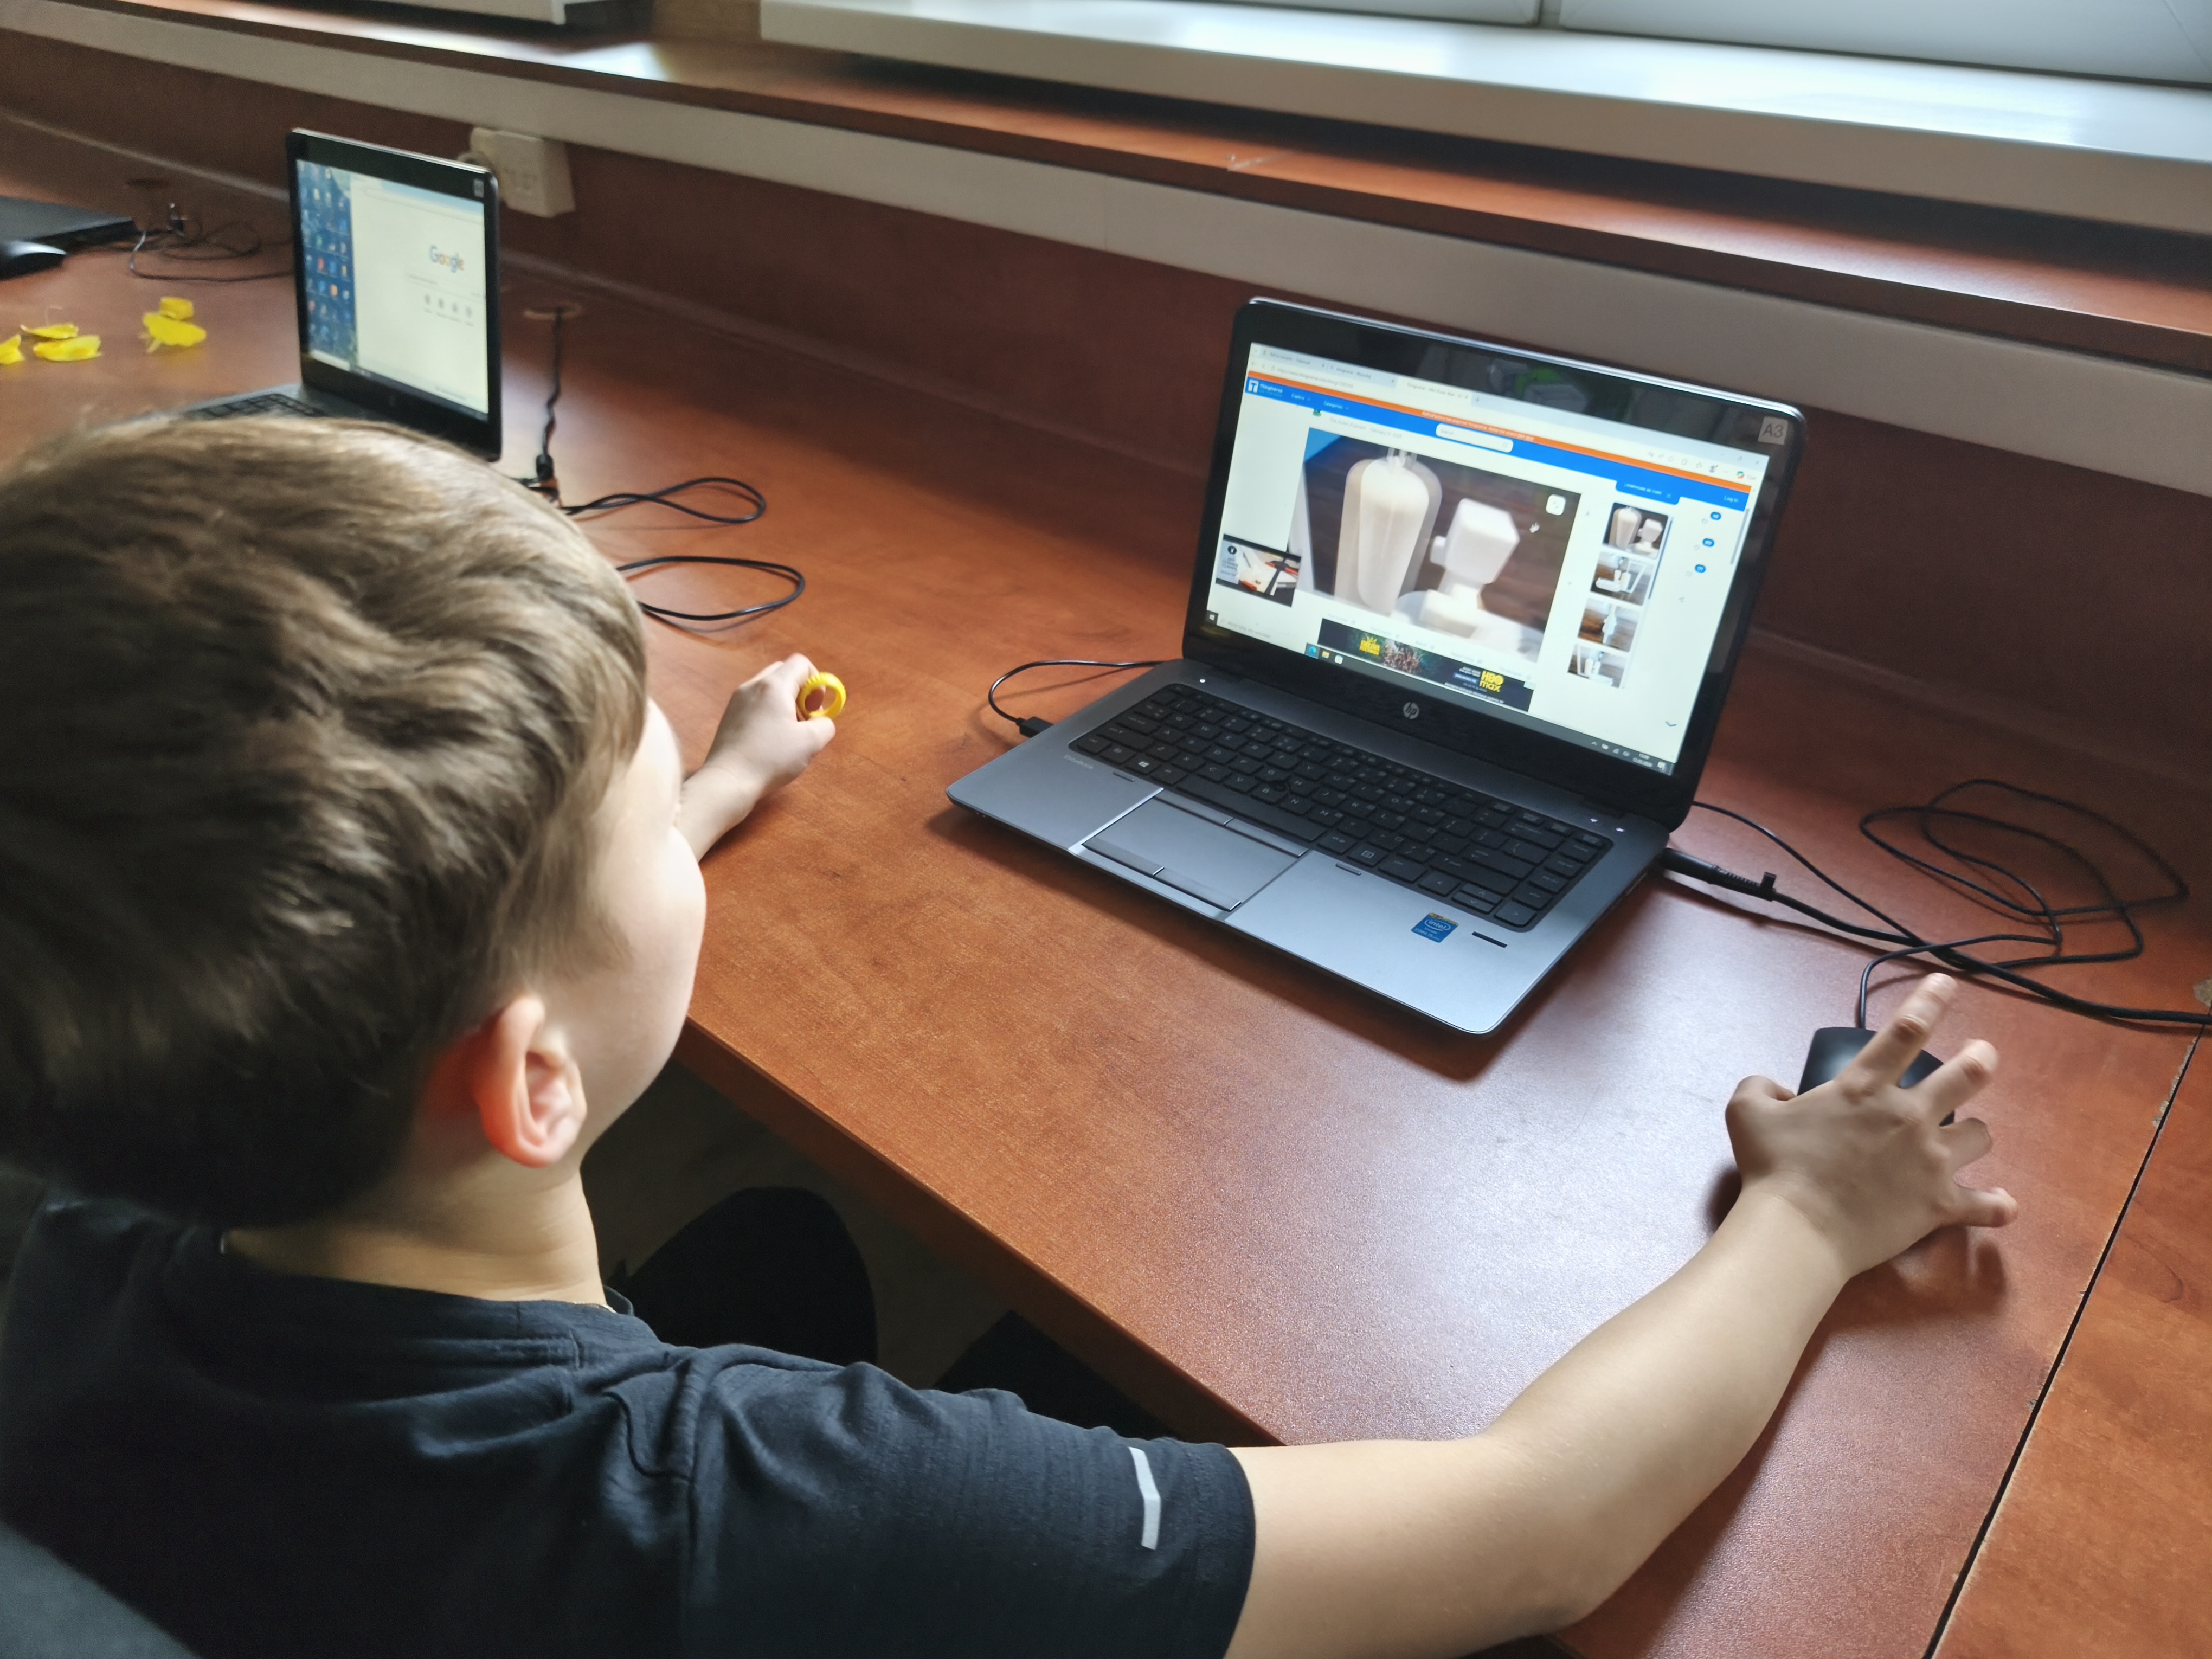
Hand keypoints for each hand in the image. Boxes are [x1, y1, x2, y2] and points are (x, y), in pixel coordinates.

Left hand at [676, 654, 835, 856]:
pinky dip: (768, 712)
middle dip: (801, 691)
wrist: (728, 779)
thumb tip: (821, 721)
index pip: (801, 663)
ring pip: (769, 688)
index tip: (815, 709)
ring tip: (787, 732)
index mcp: (774, 686)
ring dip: (785, 703)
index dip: (817, 682)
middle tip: (804, 719)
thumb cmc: (771, 759)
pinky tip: (768, 739)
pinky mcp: (729, 715)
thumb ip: (825, 725)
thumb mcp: (811, 743)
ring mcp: (737, 699)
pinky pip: (756, 702)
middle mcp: (753, 685)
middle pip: (784, 672)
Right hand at [1726, 975, 2017, 1280]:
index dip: (1930, 1001)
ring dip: (1974, 1133)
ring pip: (1980, 1135)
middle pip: (1965, 1076)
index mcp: (1864, 1088)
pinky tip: (2002, 1205)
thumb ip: (1760, 1087)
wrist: (1797, 1230)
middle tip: (1983, 1054)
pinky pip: (1986, 1206)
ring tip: (1967, 1136)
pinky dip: (1995, 1206)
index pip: (1905, 1031)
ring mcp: (1930, 1161)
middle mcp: (1908, 1116)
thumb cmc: (1773, 1168)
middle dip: (1980, 1059)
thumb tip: (1781, 1090)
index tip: (1948, 982)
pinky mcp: (1940, 1204)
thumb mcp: (1747, 1113)